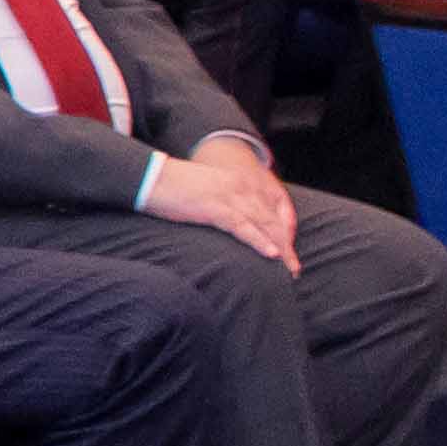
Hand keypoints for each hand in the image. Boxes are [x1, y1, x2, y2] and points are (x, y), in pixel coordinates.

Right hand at [144, 135, 301, 265]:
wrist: (151, 177)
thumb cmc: (174, 188)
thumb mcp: (209, 191)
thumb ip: (226, 203)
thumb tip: (235, 223)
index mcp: (241, 182)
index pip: (272, 209)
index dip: (284, 232)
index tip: (288, 252)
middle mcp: (241, 187)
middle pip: (273, 219)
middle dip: (286, 245)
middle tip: (294, 268)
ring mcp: (229, 196)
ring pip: (264, 224)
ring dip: (279, 249)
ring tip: (289, 268)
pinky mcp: (215, 207)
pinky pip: (243, 227)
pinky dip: (258, 241)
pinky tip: (270, 254)